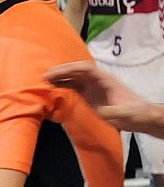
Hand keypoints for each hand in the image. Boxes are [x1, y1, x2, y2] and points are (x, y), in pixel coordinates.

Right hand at [47, 61, 163, 134]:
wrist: (140, 118)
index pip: (86, 68)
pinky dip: (63, 85)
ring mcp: (93, 87)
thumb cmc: (135, 114)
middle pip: (77, 71)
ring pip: (73, 77)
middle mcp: (97, 81)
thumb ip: (115, 111)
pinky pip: (73, 87)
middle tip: (44, 76)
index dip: (71, 69)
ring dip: (60, 77)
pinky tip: (53, 88)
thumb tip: (102, 111)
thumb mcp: (127, 114)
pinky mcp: (89, 95)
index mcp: (106, 80)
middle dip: (61, 71)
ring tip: (44, 81)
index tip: (57, 73)